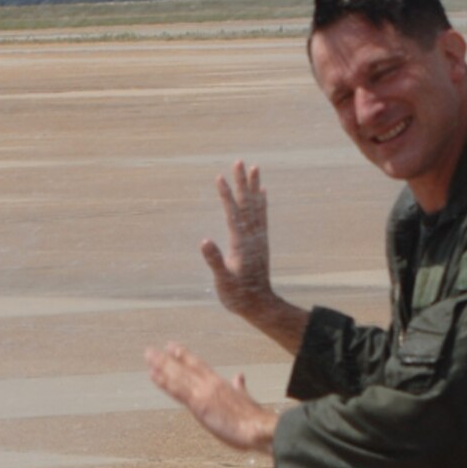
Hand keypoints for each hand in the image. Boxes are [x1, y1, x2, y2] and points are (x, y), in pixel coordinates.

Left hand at [145, 342, 277, 452]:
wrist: (260, 429)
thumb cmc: (255, 421)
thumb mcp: (246, 399)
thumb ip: (239, 388)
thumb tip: (239, 377)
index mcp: (221, 384)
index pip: (199, 366)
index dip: (184, 356)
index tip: (172, 347)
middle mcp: (210, 384)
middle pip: (184, 368)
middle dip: (167, 359)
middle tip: (151, 350)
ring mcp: (204, 393)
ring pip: (178, 375)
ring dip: (161, 365)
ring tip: (148, 355)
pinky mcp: (200, 405)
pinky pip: (178, 390)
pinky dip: (165, 381)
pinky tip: (153, 374)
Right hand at [201, 161, 271, 318]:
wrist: (259, 305)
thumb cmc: (238, 296)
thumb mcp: (223, 281)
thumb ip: (214, 262)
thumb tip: (204, 242)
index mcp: (240, 243)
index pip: (232, 213)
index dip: (226, 195)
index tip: (220, 177)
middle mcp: (252, 237)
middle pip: (246, 204)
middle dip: (242, 182)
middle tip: (239, 161)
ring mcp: (258, 239)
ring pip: (255, 207)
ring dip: (253, 187)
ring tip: (254, 168)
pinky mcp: (260, 243)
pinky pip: (262, 218)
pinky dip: (261, 203)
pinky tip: (262, 192)